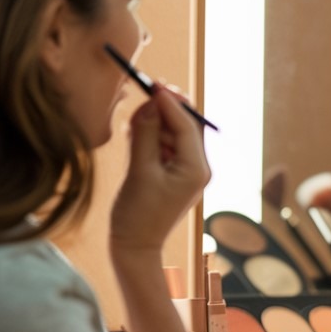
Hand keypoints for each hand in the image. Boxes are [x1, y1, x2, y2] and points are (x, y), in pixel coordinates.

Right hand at [110, 86, 210, 254]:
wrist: (135, 247)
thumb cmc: (137, 214)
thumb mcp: (139, 170)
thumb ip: (146, 134)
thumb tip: (151, 104)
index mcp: (197, 168)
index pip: (187, 125)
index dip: (169, 102)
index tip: (152, 83)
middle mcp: (198, 168)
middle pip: (184, 127)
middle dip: (162, 111)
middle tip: (141, 97)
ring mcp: (188, 172)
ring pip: (173, 135)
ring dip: (153, 125)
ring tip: (132, 125)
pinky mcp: (176, 175)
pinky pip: (166, 148)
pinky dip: (151, 139)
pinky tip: (134, 137)